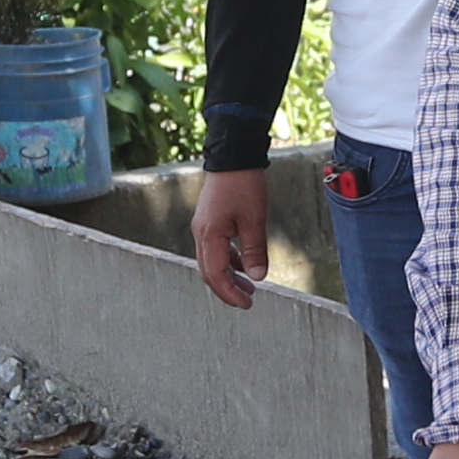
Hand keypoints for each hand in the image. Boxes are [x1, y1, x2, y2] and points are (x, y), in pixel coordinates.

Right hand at [194, 167, 269, 309]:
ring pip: (212, 261)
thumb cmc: (244, 184)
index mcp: (209, 235)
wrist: (233, 155)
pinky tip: (244, 264)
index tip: (247, 303)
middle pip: (209, 272)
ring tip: (249, 286)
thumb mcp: (254, 220)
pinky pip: (216, 248)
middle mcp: (201, 233)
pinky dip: (229, 260)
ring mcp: (203, 227)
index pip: (216, 275)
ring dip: (228, 276)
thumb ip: (254, 250)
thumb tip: (257, 277)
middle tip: (248, 300)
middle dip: (227, 289)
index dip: (230, 293)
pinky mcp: (209, 221)